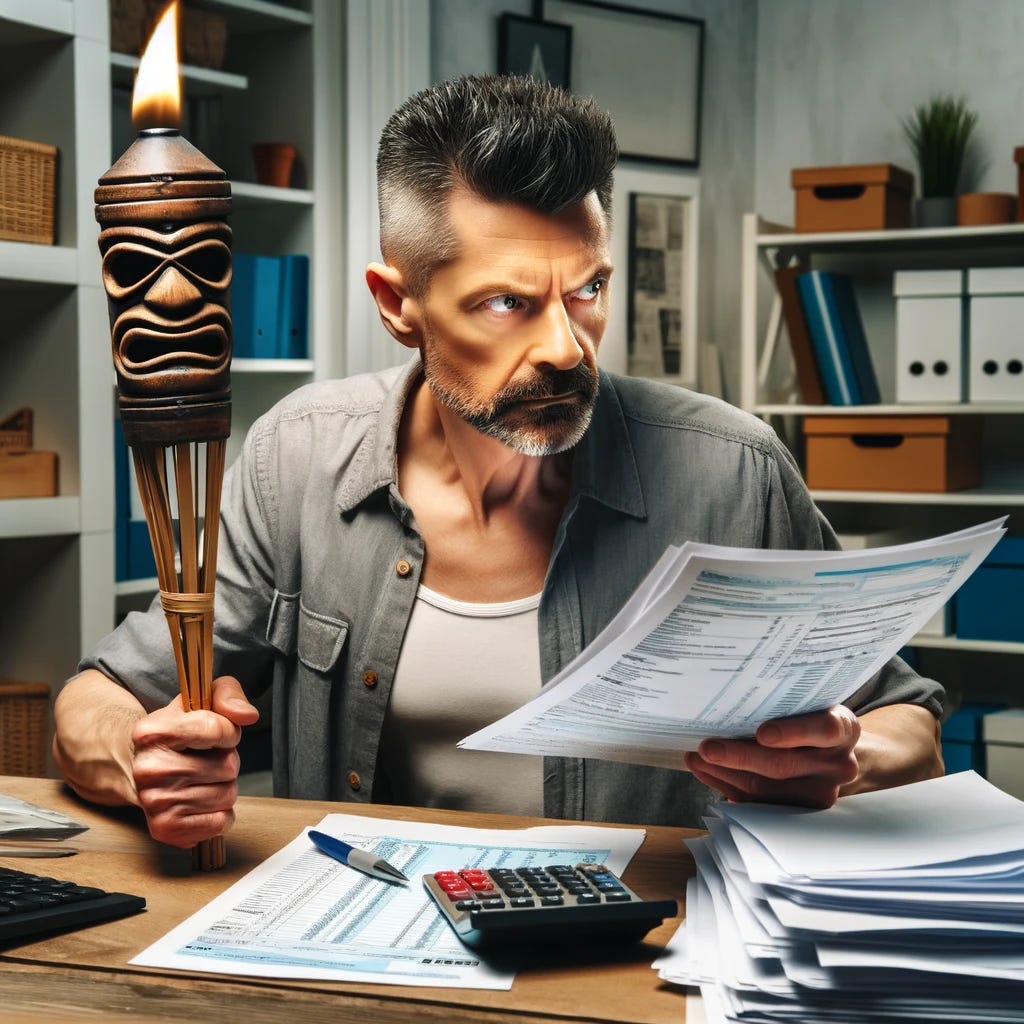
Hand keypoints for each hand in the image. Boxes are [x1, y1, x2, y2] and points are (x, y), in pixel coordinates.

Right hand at [130, 676, 259, 847]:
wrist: (146, 766)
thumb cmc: (179, 732)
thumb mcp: (201, 699)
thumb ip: (228, 695)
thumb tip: (247, 715)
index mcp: (153, 732)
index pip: (217, 729)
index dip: (228, 731)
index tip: (217, 734)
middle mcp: (149, 768)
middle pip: (228, 766)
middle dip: (227, 760)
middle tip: (205, 758)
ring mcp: (155, 801)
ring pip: (227, 794)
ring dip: (224, 786)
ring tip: (202, 777)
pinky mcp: (165, 828)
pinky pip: (220, 822)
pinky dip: (220, 812)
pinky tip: (201, 799)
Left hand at [683, 705, 860, 808]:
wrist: (836, 755)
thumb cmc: (812, 720)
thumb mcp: (812, 705)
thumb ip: (785, 703)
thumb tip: (732, 696)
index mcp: (843, 729)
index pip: (824, 729)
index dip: (793, 732)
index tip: (762, 733)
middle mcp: (837, 764)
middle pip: (784, 764)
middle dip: (741, 756)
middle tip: (707, 748)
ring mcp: (820, 793)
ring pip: (765, 788)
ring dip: (724, 773)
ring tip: (696, 757)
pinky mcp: (799, 812)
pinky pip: (756, 803)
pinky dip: (725, 785)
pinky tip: (706, 770)